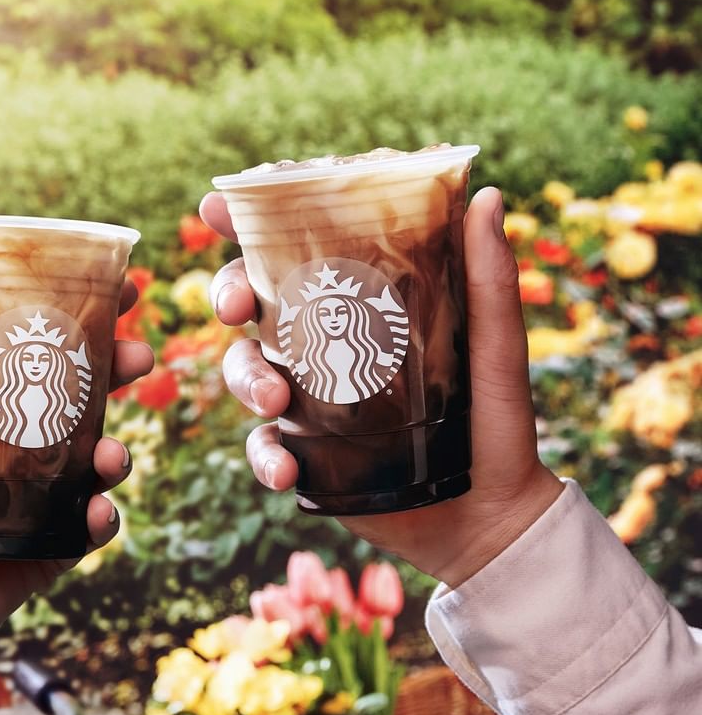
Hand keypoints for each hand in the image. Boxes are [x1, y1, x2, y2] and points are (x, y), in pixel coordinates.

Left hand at [0, 283, 153, 676]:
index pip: (35, 349)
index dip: (77, 316)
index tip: (113, 285)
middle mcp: (22, 442)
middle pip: (86, 395)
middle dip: (122, 369)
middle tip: (136, 355)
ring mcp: (44, 493)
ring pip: (102, 456)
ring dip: (118, 449)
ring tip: (109, 454)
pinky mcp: (54, 543)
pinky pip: (93, 524)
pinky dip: (103, 516)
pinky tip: (93, 510)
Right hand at [200, 186, 562, 587]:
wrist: (489, 519)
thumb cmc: (497, 422)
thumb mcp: (496, 348)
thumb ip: (489, 280)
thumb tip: (488, 195)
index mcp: (362, 303)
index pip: (299, 250)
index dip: (249, 222)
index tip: (218, 204)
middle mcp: (325, 342)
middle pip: (253, 302)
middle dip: (229, 294)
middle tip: (237, 308)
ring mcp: (309, 398)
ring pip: (245, 369)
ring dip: (246, 380)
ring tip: (276, 403)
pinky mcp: (304, 452)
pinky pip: (263, 446)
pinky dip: (264, 457)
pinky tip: (286, 473)